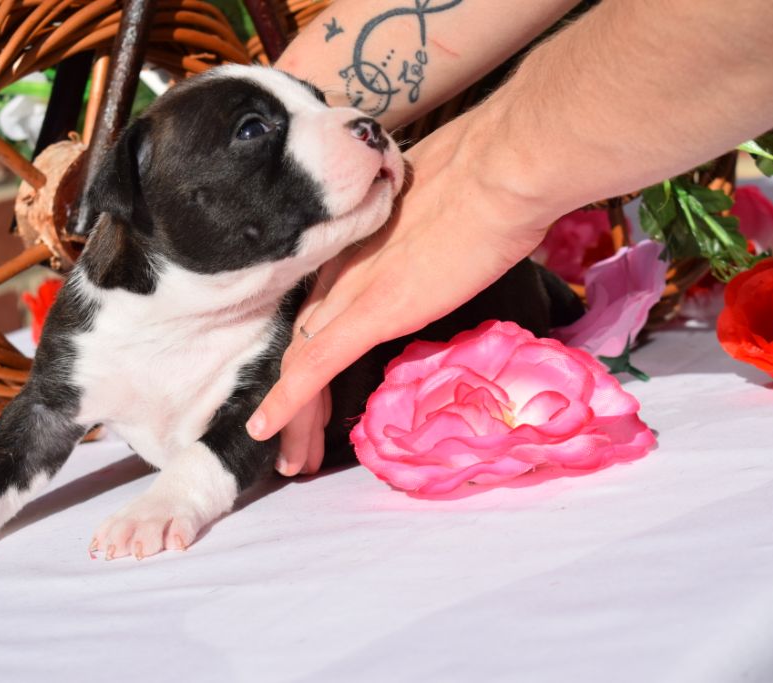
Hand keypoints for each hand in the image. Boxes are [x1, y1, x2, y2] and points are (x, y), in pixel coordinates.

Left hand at [247, 107, 559, 443]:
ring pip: (303, 360)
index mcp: (356, 247)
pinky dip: (288, 400)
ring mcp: (353, 289)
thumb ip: (425, 242)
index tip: (311, 395)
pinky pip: (315, 364)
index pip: (320, 311)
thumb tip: (443, 255)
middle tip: (294, 444)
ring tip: (292, 458)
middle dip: (296, 399)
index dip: (308, 358)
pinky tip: (269, 432)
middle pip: (304, 341)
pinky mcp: (371, 310)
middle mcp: (343, 268)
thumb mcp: (444, 214)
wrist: (503, 170)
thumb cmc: (491, 184)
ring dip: (294, 414)